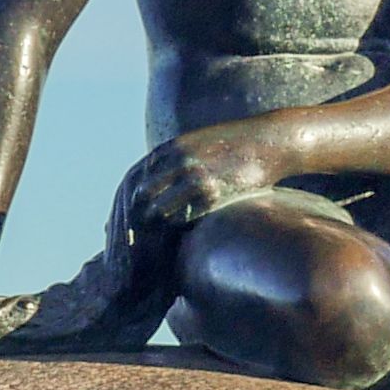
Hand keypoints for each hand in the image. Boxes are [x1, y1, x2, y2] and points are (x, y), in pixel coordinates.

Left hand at [110, 120, 290, 238]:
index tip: (120, 224)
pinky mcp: (213, 192)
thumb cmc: (236, 147)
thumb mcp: (198, 144)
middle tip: (127, 243)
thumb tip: (159, 183)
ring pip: (157, 209)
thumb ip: (175, 160)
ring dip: (150, 231)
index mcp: (169, 149)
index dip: (123, 204)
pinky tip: (171, 244)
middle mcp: (176, 160)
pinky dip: (173, 233)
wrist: (270, 140)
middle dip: (131, 220)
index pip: (132, 180)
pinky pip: (182, 217)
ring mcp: (193, 176)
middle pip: (138, 196)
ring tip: (146, 249)